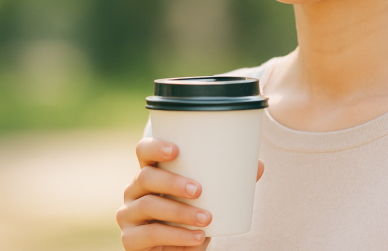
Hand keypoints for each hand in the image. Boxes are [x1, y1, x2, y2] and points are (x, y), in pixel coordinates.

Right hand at [117, 137, 264, 250]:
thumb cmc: (191, 216)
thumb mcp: (208, 199)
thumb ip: (229, 183)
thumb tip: (258, 165)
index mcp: (152, 172)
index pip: (143, 151)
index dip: (155, 146)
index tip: (176, 150)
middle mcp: (135, 190)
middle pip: (145, 177)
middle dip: (172, 182)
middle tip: (199, 190)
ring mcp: (129, 214)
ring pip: (148, 206)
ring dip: (179, 213)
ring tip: (206, 219)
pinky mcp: (130, 240)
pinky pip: (149, 235)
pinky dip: (175, 237)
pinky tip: (196, 239)